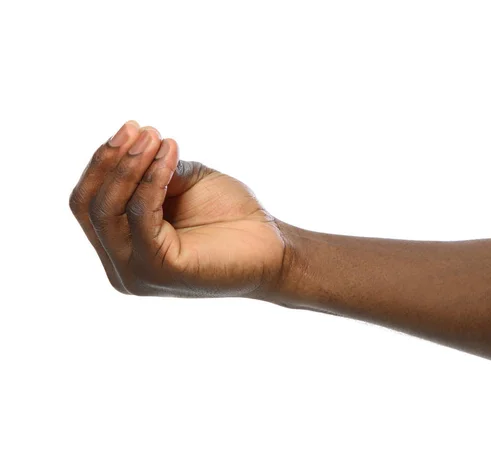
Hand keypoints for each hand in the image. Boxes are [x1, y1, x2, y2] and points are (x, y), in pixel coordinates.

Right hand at [69, 121, 285, 297]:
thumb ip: (154, 172)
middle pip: (89, 206)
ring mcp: (137, 273)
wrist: (274, 247)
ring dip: (130, 166)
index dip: (103, 163)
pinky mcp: (160, 271)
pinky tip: (171, 154)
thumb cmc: (232, 217)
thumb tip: (133, 147)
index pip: (90, 203)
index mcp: (123, 247)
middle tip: (137, 128)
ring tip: (155, 136)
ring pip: (108, 211)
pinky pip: (142, 217)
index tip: (131, 128)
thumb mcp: (185, 183)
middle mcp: (122, 266)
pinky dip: (152, 180)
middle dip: (110, 161)